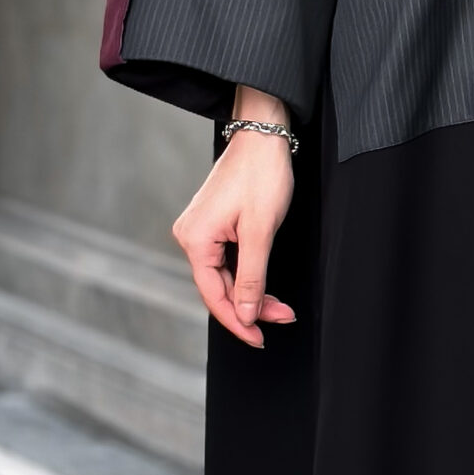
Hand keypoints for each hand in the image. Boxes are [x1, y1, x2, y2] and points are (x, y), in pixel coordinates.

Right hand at [171, 89, 297, 348]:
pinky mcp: (212, 224)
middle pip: (219, 287)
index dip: (237, 321)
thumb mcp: (261, 231)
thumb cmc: (262, 175)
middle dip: (251, 307)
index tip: (259, 339)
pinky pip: (226, 260)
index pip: (214, 294)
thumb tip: (245, 314)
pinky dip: (247, 275)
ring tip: (281, 306)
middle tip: (283, 318)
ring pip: (225, 276)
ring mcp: (199, 230)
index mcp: (195, 239)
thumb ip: (252, 277)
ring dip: (252, 293)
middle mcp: (190, 236)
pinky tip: (264, 287)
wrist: (262, 135)